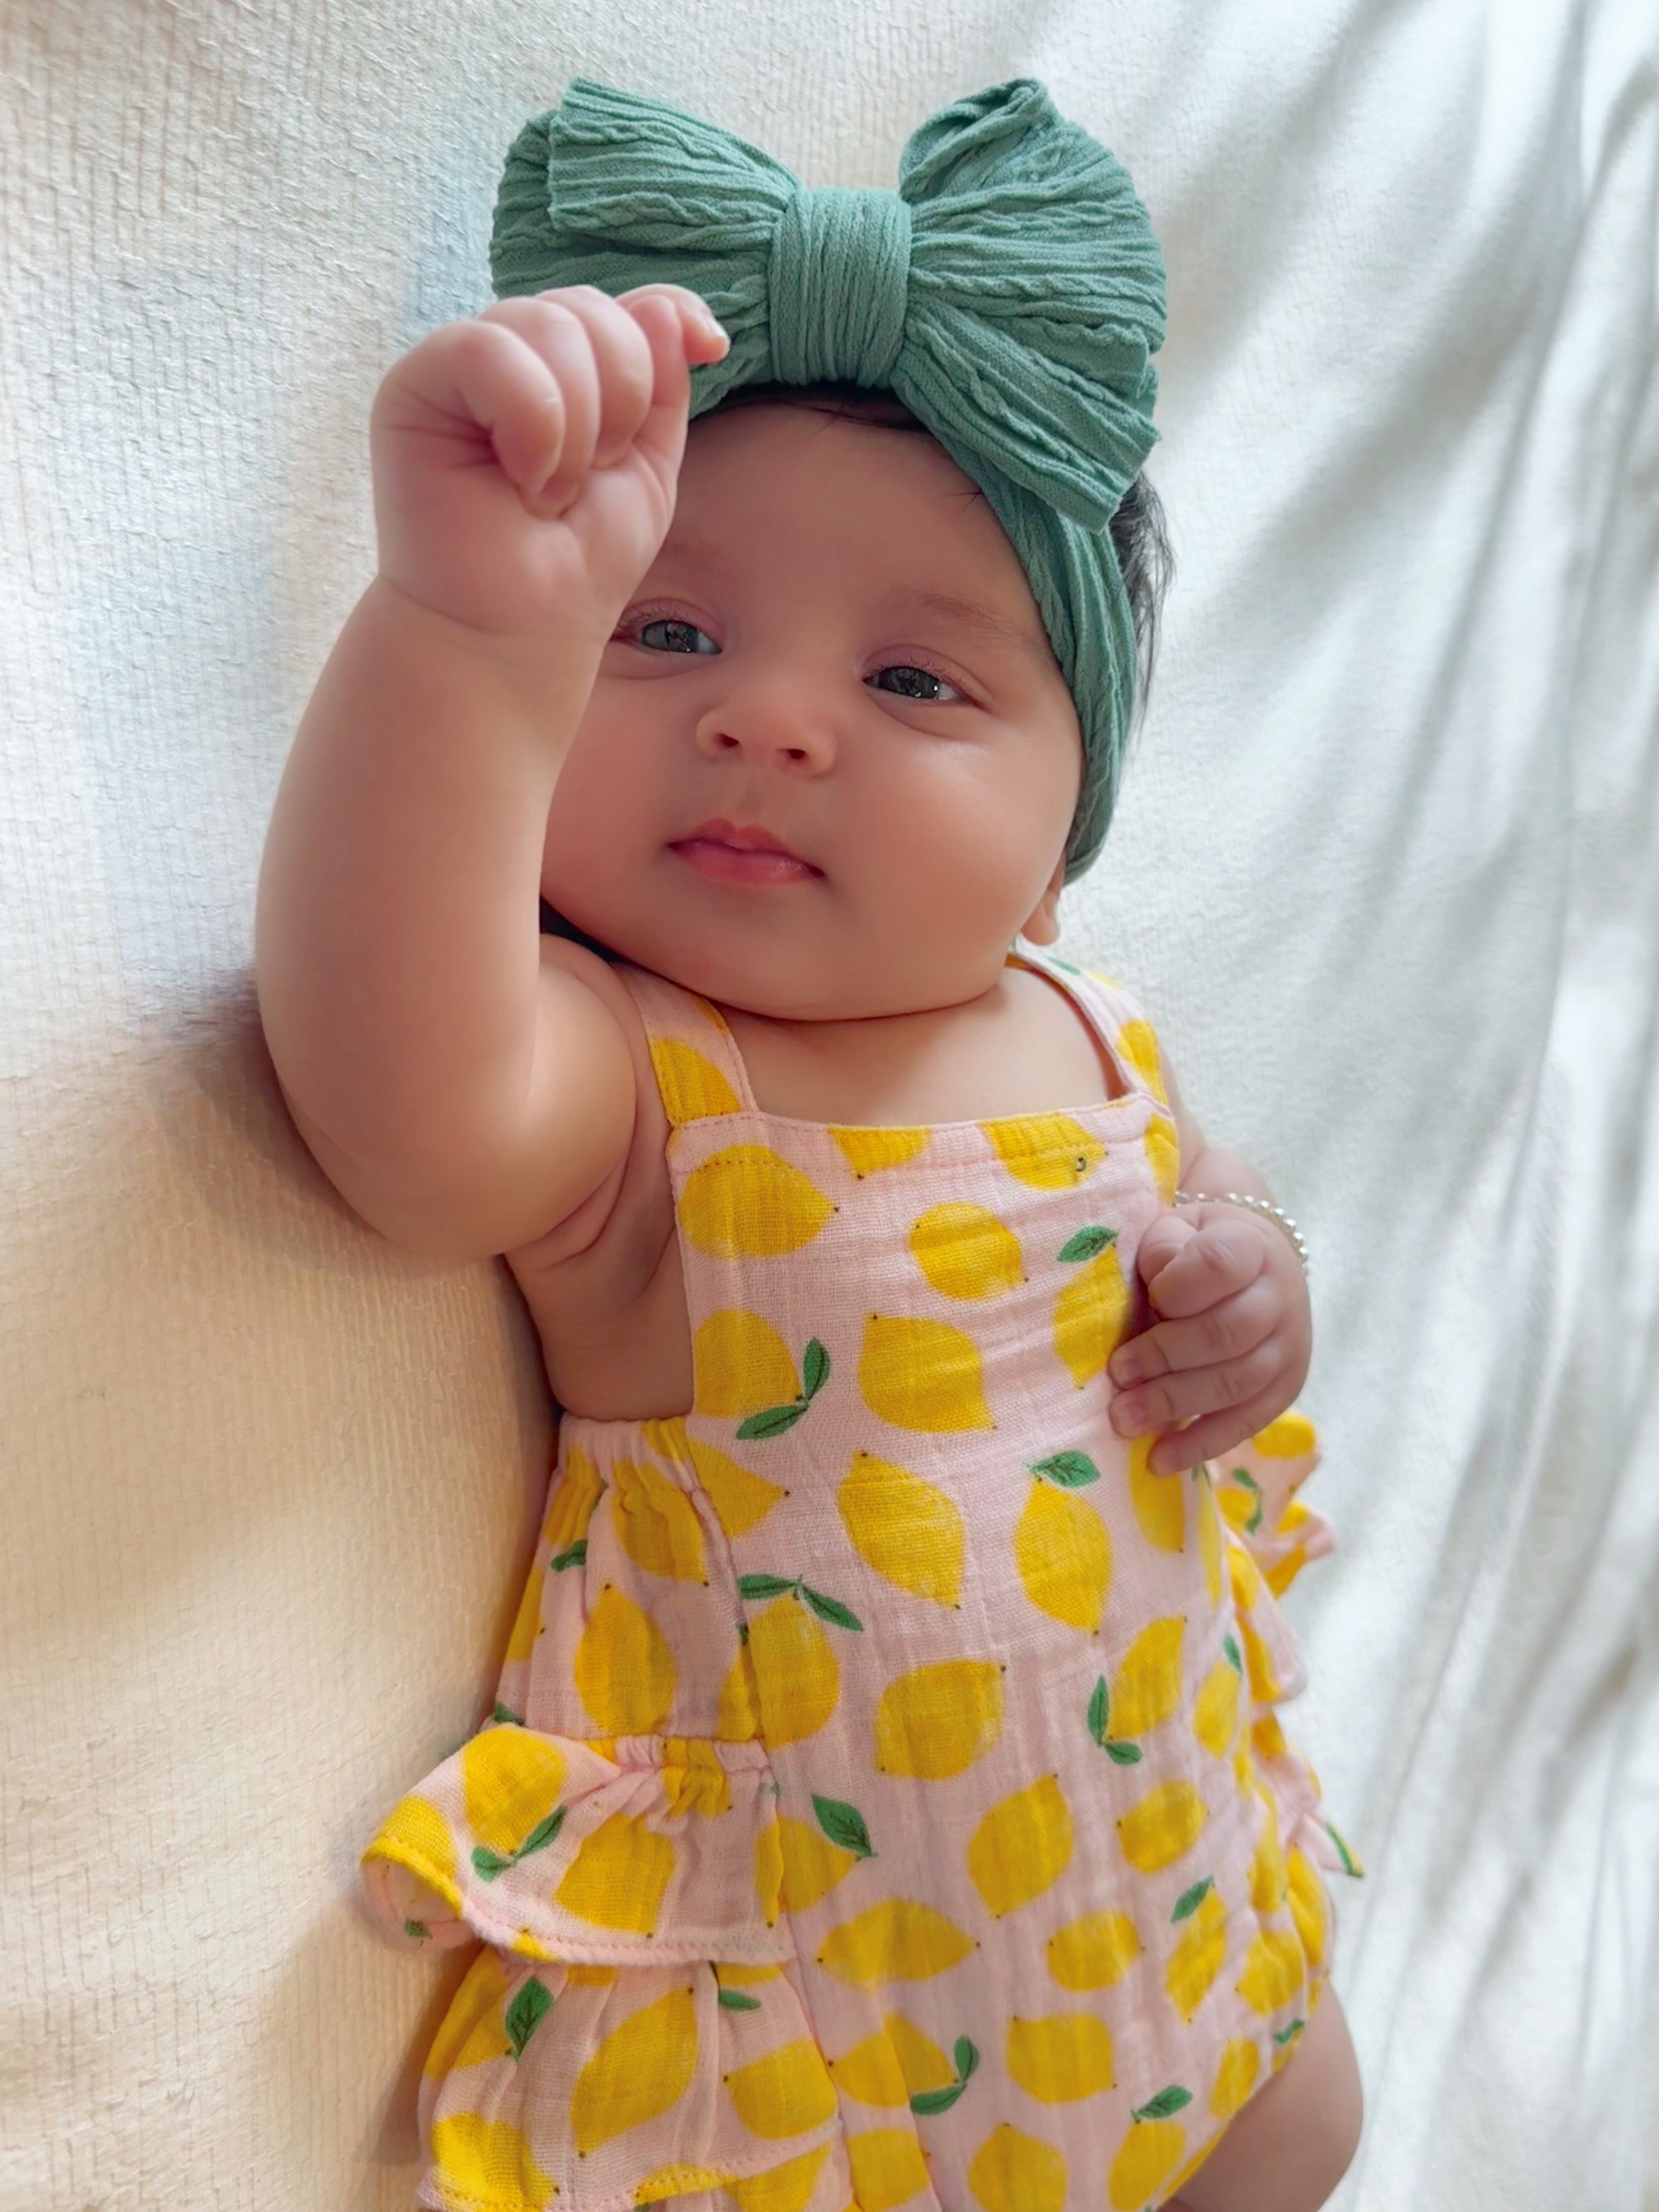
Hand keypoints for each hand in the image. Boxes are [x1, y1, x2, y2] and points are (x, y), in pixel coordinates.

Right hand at [369, 282, 729, 643]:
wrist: (517, 630)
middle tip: (590, 476)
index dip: (667, 316)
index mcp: (564, 369)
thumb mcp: (645, 463)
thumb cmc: (576, 561)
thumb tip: (674, 309)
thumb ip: (660, 380)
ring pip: (546, 323)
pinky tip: (520, 480)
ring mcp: (459, 365)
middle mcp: (511, 355)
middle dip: (619, 398)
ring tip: (550, 491)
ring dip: (576, 424)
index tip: (712, 348)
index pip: (620, 302)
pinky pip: (488, 349)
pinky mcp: (415, 384)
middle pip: (588, 309)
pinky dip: (530, 422)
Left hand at [1107, 1201, 1310, 1473]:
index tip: (1148, 1301)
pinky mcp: (1285, 1390)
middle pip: (1227, 1334)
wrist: (1256, 1263)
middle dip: (1165, 1359)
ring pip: (1237, 1383)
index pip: (1219, 1265)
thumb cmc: (1196, 1247)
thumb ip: (1161, 1248)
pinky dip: (1201, 1445)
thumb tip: (1154, 1289)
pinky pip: (1246, 1423)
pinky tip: (1159, 1459)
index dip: (1177, 1288)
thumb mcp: (1176, 1229)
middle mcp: (1280, 1297)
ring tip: (1124, 1419)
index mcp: (1251, 1246)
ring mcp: (1289, 1347)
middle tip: (1117, 1376)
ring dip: (1175, 1404)